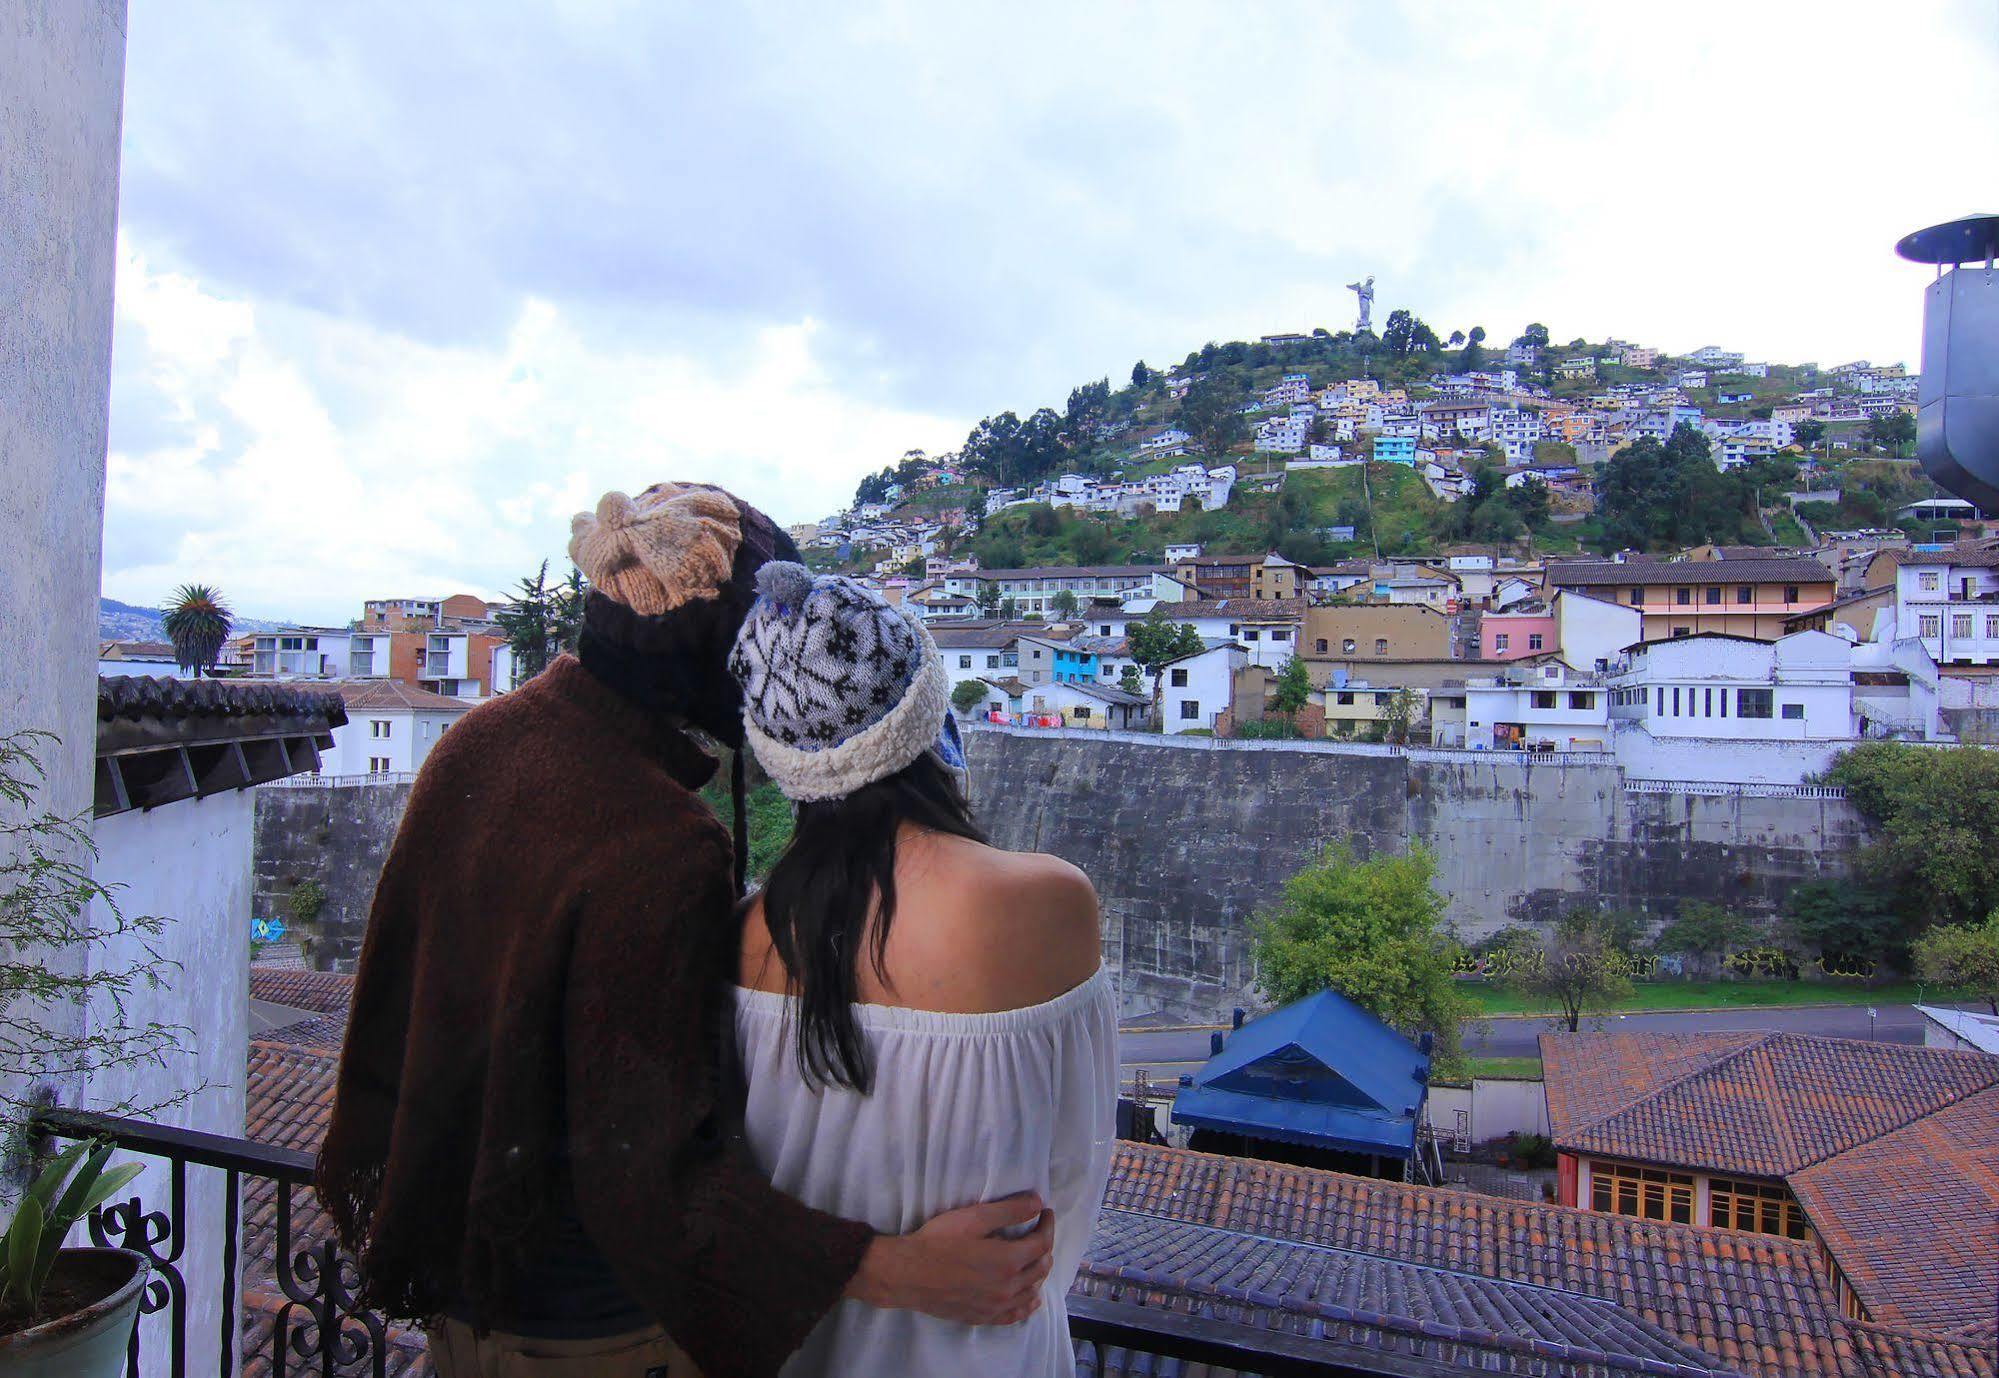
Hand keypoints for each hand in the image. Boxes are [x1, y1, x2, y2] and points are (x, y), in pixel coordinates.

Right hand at [846, 1192, 1055, 1325]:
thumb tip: (1038, 1203)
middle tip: (1039, 1231)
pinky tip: (1030, 1298)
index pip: (1042, 1243)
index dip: (1047, 1225)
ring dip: (1039, 1272)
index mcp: (1009, 1260)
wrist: (907, 1274)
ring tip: (1036, 1258)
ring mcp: (996, 1306)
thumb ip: (1009, 1210)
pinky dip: (1028, 1304)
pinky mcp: (983, 1317)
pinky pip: (1015, 1315)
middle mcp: (1008, 1287)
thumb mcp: (974, 1217)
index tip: (1045, 1213)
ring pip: (1031, 1291)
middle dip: (1045, 1246)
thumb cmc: (938, 1241)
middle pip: (1040, 1268)